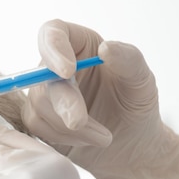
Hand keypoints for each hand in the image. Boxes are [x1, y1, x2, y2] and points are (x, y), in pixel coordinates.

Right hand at [23, 19, 178, 178]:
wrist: (129, 146)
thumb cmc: (135, 107)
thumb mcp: (141, 82)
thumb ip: (129, 60)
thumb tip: (106, 48)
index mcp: (80, 45)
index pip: (53, 32)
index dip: (53, 49)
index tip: (67, 71)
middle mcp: (55, 66)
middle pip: (42, 76)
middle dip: (63, 102)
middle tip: (80, 122)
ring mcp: (43, 93)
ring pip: (38, 105)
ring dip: (69, 126)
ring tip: (103, 137)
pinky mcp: (37, 118)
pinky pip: (36, 126)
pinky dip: (63, 137)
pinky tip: (86, 140)